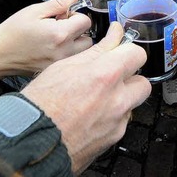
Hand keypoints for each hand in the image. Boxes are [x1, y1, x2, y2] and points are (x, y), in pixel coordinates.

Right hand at [0, 0, 92, 76]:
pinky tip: (52, 48)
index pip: (86, 22)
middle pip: (89, 40)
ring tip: (58, 38)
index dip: (76, 15)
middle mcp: (64, 51)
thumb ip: (59, 3)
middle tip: (62, 27)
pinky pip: (71, 61)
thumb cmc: (13, 31)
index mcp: (60, 34)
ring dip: (76, 44)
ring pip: (82, 53)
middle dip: (79, 31)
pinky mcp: (55, 70)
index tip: (64, 16)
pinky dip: (67, 54)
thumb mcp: (35, 11)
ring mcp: (60, 63)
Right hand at [21, 22, 150, 173]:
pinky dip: (111, 118)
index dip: (128, 51)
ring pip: (133, 103)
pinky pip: (121, 122)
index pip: (137, 53)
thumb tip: (114, 34)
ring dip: (123, 98)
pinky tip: (91, 116)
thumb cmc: (42, 103)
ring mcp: (118, 121)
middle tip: (112, 77)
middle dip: (130, 78)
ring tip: (98, 98)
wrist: (33, 141)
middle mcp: (118, 99)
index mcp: (106, 75)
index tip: (121, 51)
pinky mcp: (114, 138)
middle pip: (143, 81)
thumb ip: (97, 50)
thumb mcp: (65, 65)